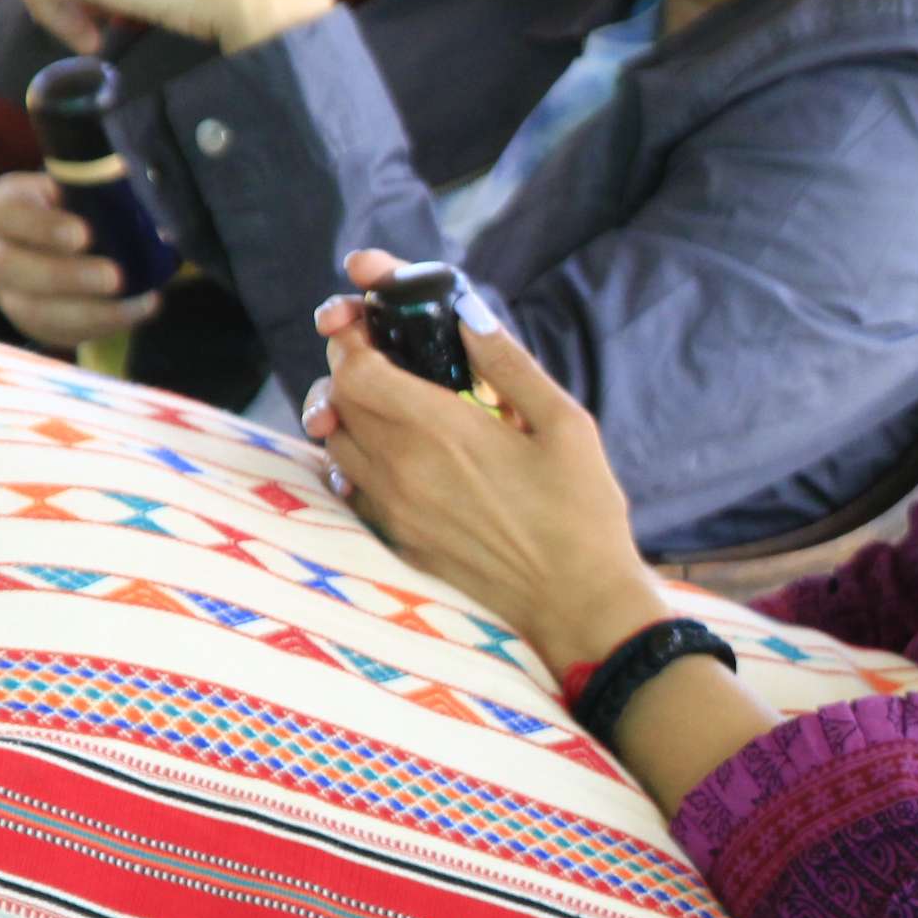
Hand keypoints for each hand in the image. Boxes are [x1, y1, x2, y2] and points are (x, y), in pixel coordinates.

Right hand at [0, 171, 154, 348]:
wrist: (67, 240)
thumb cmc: (79, 207)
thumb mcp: (81, 189)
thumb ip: (100, 189)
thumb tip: (134, 180)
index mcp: (3, 206)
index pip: (10, 215)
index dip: (45, 227)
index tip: (85, 234)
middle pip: (14, 268)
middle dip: (68, 276)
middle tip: (116, 276)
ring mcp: (5, 290)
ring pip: (35, 310)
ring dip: (91, 311)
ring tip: (140, 302)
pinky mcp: (28, 322)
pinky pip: (59, 333)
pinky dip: (103, 327)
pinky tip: (138, 312)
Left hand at [312, 249, 666, 667]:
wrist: (577, 602)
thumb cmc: (582, 512)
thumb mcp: (565, 426)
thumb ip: (509, 365)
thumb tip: (468, 315)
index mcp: (443, 431)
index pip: (356, 369)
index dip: (353, 337)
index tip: (369, 322)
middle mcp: (403, 468)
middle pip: (337, 400)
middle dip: (350, 366)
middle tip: (382, 353)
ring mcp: (394, 509)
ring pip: (336, 443)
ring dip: (350, 413)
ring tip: (388, 402)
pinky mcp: (398, 540)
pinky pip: (352, 487)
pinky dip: (357, 460)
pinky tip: (396, 456)